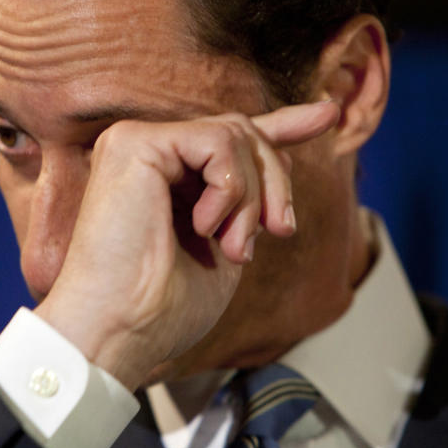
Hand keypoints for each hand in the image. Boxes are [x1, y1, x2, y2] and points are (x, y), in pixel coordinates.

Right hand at [33, 100, 339, 389]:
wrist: (120, 332)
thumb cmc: (164, 307)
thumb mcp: (229, 243)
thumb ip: (249, 198)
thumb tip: (287, 158)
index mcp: (170, 177)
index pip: (232, 141)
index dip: (284, 125)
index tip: (328, 115)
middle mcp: (152, 153)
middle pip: (244, 135)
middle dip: (276, 182)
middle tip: (279, 232)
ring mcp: (139, 143)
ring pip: (236, 135)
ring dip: (253, 195)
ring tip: (234, 246)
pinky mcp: (133, 142)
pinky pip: (217, 142)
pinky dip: (231, 187)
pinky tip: (206, 227)